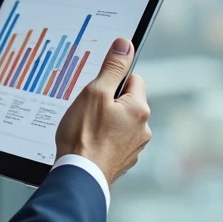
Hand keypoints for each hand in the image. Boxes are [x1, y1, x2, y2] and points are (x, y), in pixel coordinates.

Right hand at [54, 37, 151, 185]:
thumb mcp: (95, 92)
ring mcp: (134, 147)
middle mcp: (143, 129)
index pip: (132, 79)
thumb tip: (125, 44)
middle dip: (107, 102)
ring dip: (105, 122)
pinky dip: (102, 139)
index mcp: (139, 109)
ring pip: (119, 122)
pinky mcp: (122, 161)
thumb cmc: (84, 135)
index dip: (112, 81)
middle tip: (87, 110)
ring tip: (84, 129)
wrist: (79, 176)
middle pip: (126, 102)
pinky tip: (87, 143)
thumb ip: (112, 67)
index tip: (97, 89)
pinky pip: (114, 140)